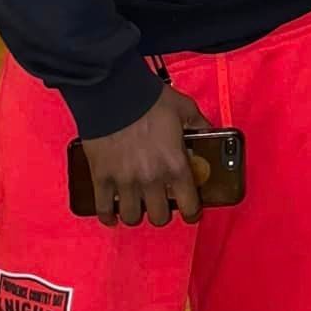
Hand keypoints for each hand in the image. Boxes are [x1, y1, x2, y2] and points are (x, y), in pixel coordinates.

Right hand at [80, 84, 211, 227]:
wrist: (113, 92)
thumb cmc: (150, 100)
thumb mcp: (185, 109)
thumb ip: (199, 124)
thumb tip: (210, 131)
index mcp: (175, 165)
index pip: (189, 205)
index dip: (191, 212)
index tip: (190, 211)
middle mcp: (152, 179)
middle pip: (159, 217)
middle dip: (162, 213)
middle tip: (160, 204)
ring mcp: (124, 181)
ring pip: (131, 217)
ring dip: (136, 214)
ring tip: (136, 206)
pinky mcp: (101, 177)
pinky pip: (103, 208)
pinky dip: (107, 215)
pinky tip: (111, 215)